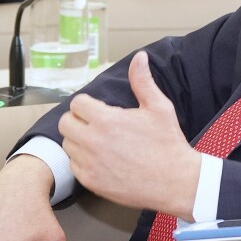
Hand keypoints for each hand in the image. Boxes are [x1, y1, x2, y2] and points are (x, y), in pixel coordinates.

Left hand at [59, 51, 201, 218]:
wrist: (175, 181)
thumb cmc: (167, 143)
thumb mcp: (158, 107)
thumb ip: (142, 81)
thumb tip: (139, 57)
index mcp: (106, 120)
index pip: (77, 103)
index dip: (87, 104)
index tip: (98, 109)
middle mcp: (93, 142)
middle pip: (65, 123)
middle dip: (78, 120)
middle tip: (95, 124)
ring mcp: (90, 164)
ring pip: (68, 145)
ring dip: (79, 140)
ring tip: (99, 141)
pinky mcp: (91, 182)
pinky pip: (74, 166)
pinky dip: (83, 161)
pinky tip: (101, 159)